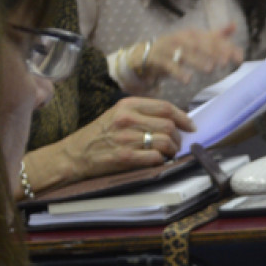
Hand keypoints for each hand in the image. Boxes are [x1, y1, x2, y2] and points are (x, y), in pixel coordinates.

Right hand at [23, 96, 194, 188]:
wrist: (74, 154)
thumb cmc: (99, 135)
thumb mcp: (118, 115)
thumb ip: (143, 114)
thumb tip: (175, 121)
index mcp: (127, 105)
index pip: (166, 107)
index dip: (183, 117)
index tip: (191, 126)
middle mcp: (127, 119)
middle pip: (169, 126)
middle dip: (178, 138)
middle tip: (176, 144)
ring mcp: (126, 138)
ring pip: (166, 142)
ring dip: (172, 150)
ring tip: (167, 153)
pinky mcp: (125, 157)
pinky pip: (156, 158)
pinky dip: (161, 160)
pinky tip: (157, 160)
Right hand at [130, 24, 243, 86]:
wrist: (146, 55)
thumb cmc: (177, 49)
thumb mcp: (196, 41)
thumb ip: (215, 36)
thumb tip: (234, 25)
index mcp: (193, 34)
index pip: (212, 38)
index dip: (226, 47)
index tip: (239, 57)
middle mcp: (181, 38)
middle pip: (198, 43)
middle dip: (212, 52)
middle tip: (224, 62)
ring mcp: (168, 47)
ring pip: (184, 53)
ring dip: (197, 60)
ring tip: (209, 69)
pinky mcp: (158, 59)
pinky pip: (168, 65)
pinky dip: (178, 72)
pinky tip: (188, 80)